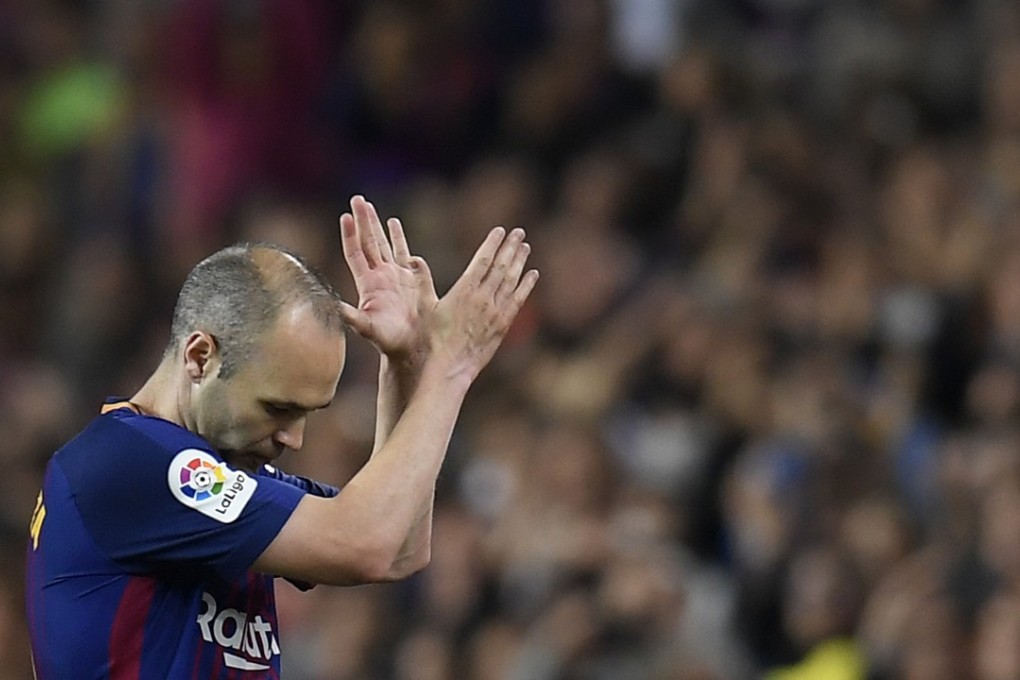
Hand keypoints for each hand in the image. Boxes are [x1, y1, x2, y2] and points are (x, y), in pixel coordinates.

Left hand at [338, 196, 437, 358]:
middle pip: (369, 243)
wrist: (412, 348)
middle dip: (364, 221)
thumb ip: (352, 317)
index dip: (351, 236)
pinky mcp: (414, 281)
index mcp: (369, 284)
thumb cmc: (388, 341)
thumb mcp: (368, 328)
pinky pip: (406, 256)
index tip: (346, 216)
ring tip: (371, 207)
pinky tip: (396, 227)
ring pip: (385, 245)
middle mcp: (381, 277)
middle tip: (357, 199)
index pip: (356, 254)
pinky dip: (401, 240)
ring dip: (379, 226)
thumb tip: (331, 305)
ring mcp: (397, 277)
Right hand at [427, 226, 538, 381]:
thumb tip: (413, 259)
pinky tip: (532, 274)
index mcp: (463, 291)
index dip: (492, 243)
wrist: (448, 368)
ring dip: (520, 262)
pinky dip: (526, 286)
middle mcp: (482, 299)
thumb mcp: (424, 308)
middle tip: (519, 232)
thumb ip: (422, 282)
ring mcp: (495, 312)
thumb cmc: (432, 340)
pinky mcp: (503, 326)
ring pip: (512, 281)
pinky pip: (518, 301)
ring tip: (526, 247)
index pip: (482, 260)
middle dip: (510, 247)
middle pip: (501, 266)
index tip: (500, 230)